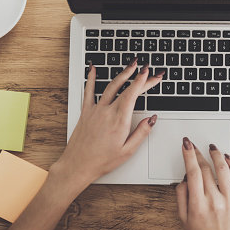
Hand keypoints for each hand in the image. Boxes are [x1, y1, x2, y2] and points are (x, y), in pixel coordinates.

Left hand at [52, 58, 163, 187]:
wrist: (77, 165)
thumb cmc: (102, 160)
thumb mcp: (127, 151)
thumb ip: (142, 132)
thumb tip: (152, 119)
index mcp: (119, 120)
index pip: (134, 94)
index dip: (143, 81)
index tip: (151, 73)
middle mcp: (107, 111)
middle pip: (126, 88)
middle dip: (139, 76)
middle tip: (149, 68)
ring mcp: (95, 110)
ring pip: (110, 86)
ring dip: (122, 73)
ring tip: (132, 64)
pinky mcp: (86, 112)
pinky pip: (88, 91)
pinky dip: (90, 78)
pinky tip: (92, 68)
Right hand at [176, 137, 229, 229]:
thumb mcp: (184, 218)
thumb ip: (181, 196)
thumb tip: (184, 177)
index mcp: (198, 205)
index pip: (193, 172)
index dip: (189, 155)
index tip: (186, 145)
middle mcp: (214, 201)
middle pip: (206, 168)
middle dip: (198, 153)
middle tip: (194, 146)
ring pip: (223, 169)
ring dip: (216, 154)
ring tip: (212, 148)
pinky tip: (228, 159)